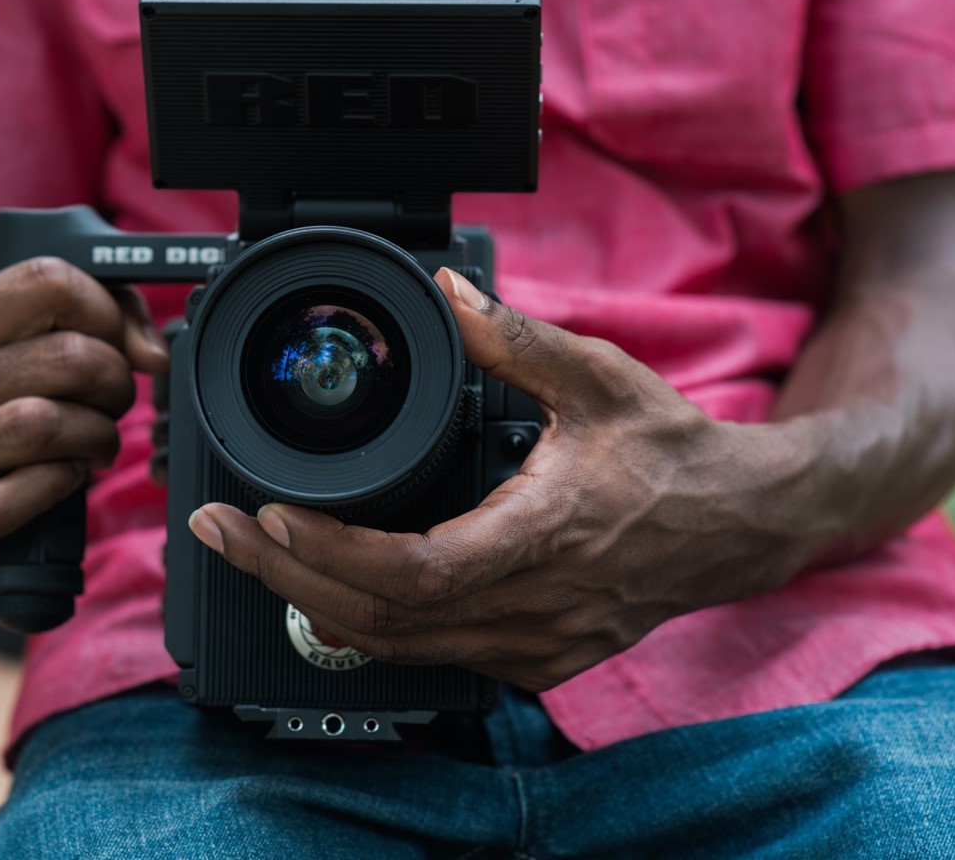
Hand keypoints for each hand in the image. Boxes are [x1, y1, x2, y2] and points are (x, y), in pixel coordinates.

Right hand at [0, 258, 168, 599]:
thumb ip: (83, 327)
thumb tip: (152, 352)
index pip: (44, 282)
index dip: (104, 310)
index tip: (114, 341)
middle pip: (66, 357)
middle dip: (114, 381)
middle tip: (112, 402)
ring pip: (47, 423)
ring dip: (97, 434)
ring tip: (95, 443)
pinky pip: (31, 490)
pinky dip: (65, 483)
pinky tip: (62, 479)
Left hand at [189, 268, 824, 690]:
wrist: (737, 524)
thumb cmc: (670, 453)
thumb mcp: (598, 377)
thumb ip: (515, 339)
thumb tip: (446, 293)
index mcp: (542, 537)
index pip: (410, 573)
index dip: (326, 555)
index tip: (264, 516)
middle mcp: (533, 608)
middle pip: (379, 620)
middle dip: (283, 576)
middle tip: (218, 529)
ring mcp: (533, 646)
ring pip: (396, 649)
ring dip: (314, 603)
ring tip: (253, 552)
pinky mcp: (535, 660)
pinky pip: (430, 658)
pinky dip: (368, 625)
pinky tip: (326, 591)